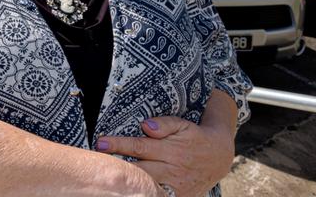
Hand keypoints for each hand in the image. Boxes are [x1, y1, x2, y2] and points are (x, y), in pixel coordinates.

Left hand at [95, 116, 234, 196]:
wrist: (218, 156)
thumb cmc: (194, 137)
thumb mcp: (183, 125)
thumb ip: (164, 124)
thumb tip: (145, 125)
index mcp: (170, 150)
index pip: (139, 146)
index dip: (119, 144)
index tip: (101, 142)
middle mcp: (171, 170)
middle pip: (139, 169)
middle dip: (117, 167)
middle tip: (97, 163)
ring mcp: (175, 187)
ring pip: (147, 187)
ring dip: (128, 184)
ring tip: (108, 180)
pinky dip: (144, 195)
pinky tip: (127, 191)